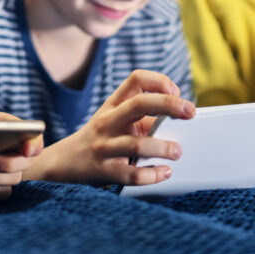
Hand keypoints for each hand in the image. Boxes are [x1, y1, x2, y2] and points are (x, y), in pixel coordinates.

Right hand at [26, 70, 194, 185]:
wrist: (64, 162)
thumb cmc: (101, 137)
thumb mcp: (116, 119)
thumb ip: (144, 117)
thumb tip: (181, 119)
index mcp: (113, 104)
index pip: (136, 79)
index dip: (160, 81)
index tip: (176, 92)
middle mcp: (108, 121)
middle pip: (139, 104)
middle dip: (169, 105)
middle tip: (190, 112)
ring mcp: (104, 146)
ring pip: (137, 144)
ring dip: (163, 147)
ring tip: (177, 151)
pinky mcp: (104, 171)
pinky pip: (132, 174)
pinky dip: (153, 175)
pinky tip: (164, 172)